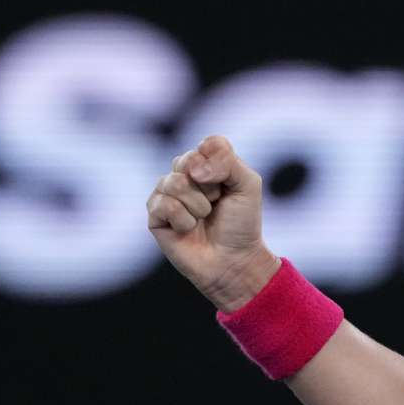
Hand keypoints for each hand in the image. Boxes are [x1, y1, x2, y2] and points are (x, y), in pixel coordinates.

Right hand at [147, 135, 279, 311]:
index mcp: (208, 164)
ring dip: (197, 204)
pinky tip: (189, 229)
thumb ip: (228, 162)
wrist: (234, 260)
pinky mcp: (155, 216)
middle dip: (209, 186)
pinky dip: (183, 219)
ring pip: (173, 182)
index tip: (228, 185)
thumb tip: (193, 169)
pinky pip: (163, 204)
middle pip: (187, 160)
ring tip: (203, 217)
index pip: (208, 144)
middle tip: (217, 203)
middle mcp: (185, 175)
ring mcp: (167, 194)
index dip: (220, 165)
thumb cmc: (242, 223)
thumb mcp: (248, 185)